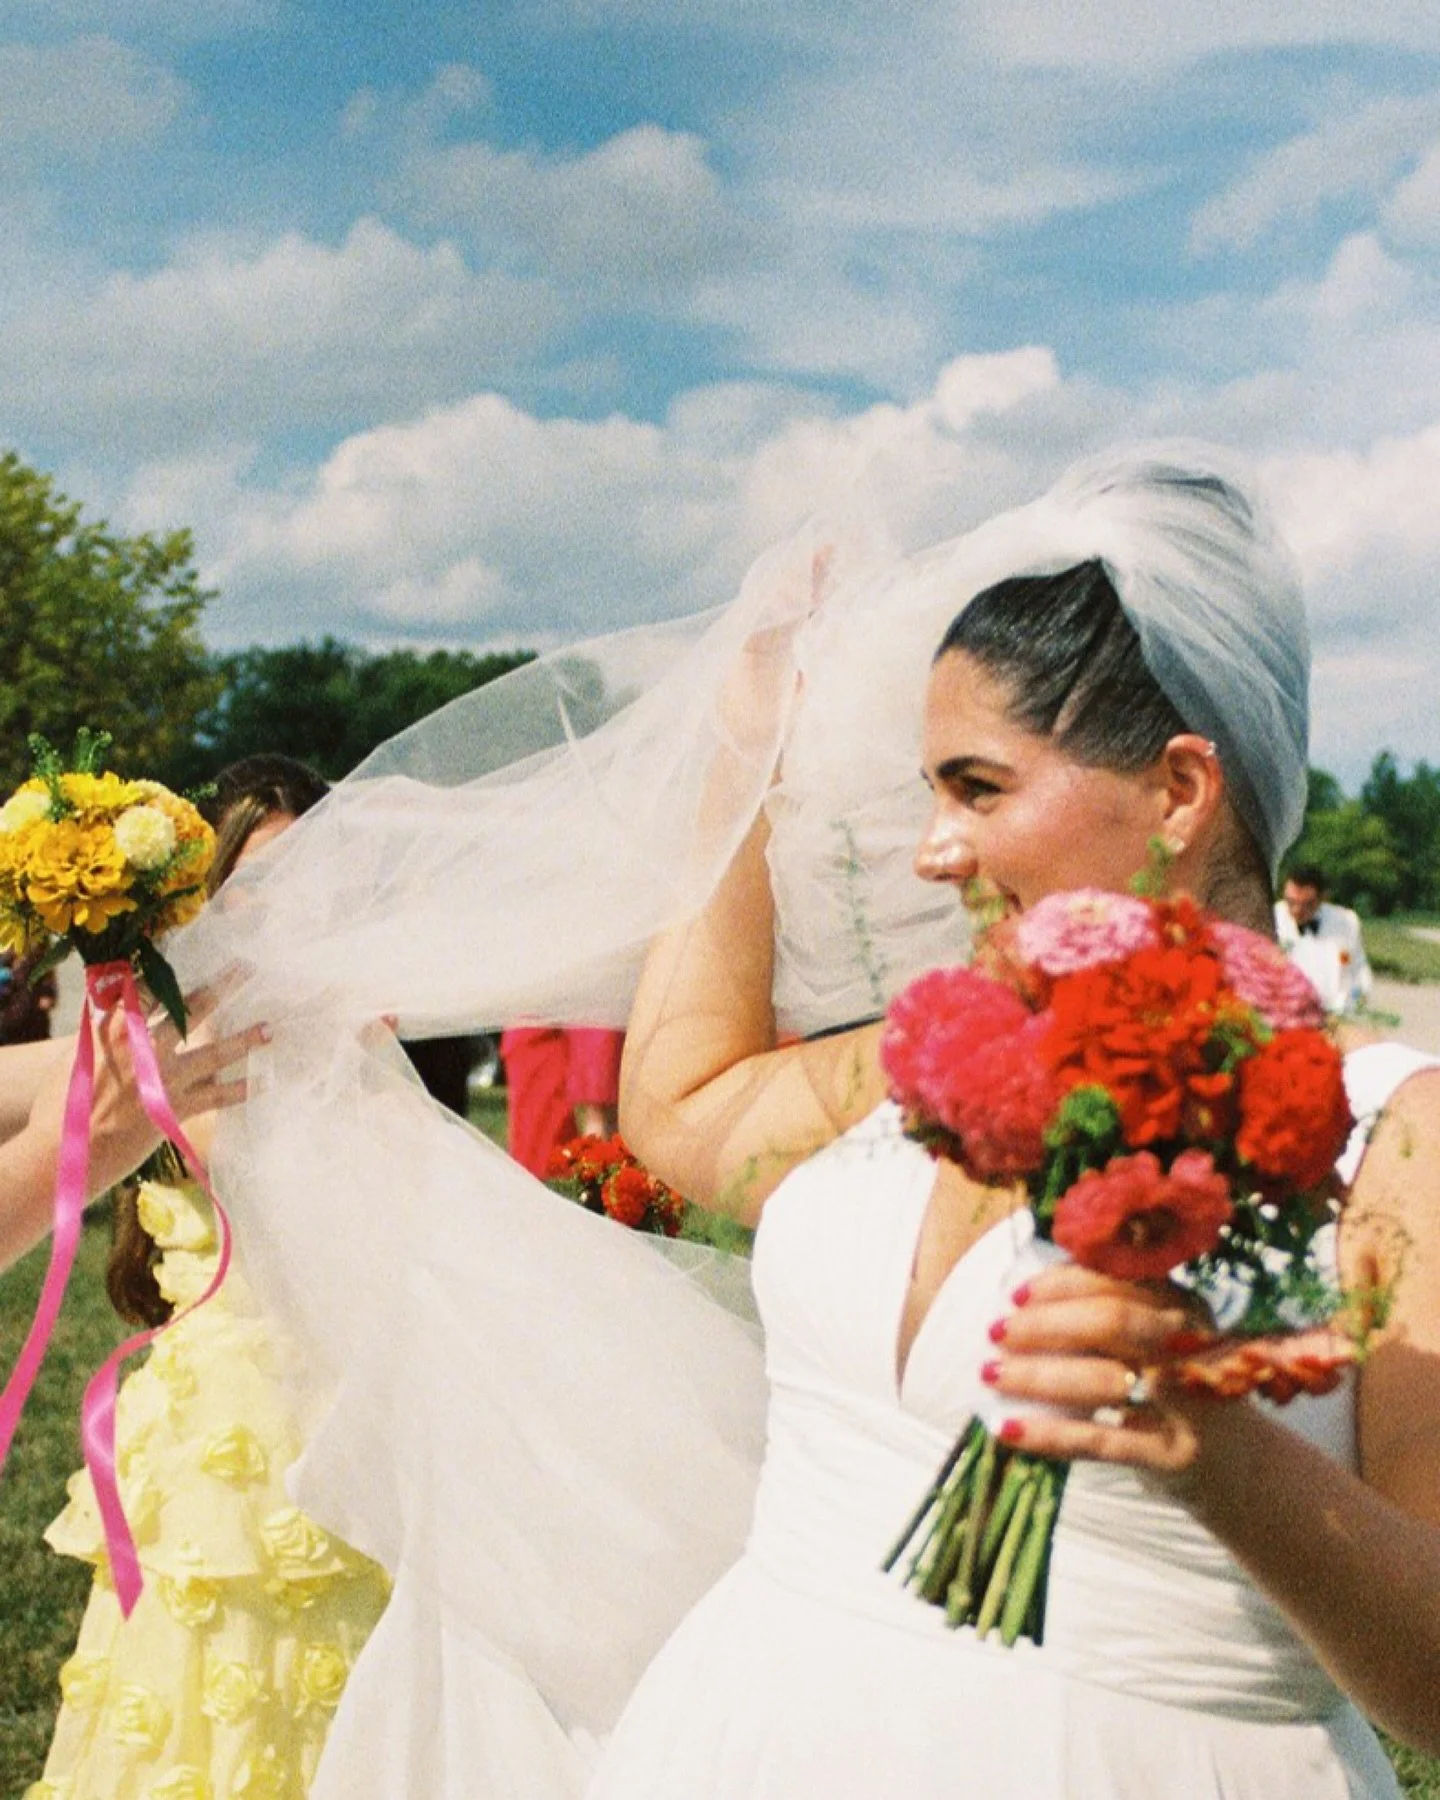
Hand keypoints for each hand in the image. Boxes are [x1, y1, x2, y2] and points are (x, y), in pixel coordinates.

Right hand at [30, 982, 268, 1195]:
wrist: (63, 1153)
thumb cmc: (59, 1105)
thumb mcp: (72, 1056)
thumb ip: (100, 1032)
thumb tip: (112, 1011)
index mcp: (115, 1028)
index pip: (151, 990)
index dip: (173, 978)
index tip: (196, 964)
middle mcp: (145, 1047)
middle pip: (191, 1010)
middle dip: (221, 988)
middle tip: (246, 969)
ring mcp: (164, 1078)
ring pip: (214, 1053)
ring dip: (245, 1040)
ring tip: (270, 1030)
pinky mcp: (174, 1109)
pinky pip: (216, 1097)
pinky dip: (240, 1090)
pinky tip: (263, 1083)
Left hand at [979, 1263, 1221, 1479]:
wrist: (1242, 1466)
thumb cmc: (1176, 1387)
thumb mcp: (1159, 1338)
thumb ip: (1112, 1311)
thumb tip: (1024, 1296)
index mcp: (1182, 1305)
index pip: (1116, 1280)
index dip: (1061, 1284)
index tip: (1014, 1295)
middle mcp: (1193, 1346)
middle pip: (1112, 1322)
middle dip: (1044, 1324)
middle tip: (995, 1332)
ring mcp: (1189, 1404)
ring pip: (1105, 1380)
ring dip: (1038, 1376)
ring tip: (990, 1373)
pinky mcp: (1175, 1455)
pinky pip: (1102, 1442)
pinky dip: (1050, 1435)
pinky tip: (1008, 1429)